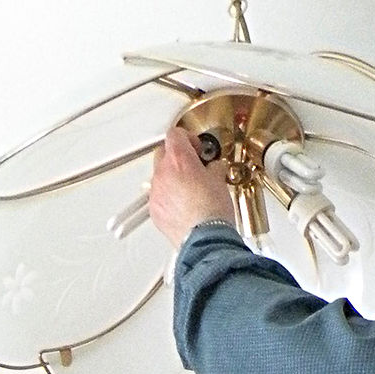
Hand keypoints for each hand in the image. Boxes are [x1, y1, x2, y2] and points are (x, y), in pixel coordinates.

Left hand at [148, 127, 234, 247]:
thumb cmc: (212, 212)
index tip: (196, 148)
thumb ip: (212, 167)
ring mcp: (156, 192)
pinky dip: (168, 197)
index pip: (175, 134)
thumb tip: (212, 168)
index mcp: (178, 159)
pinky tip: (183, 205)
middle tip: (193, 166)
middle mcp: (163, 173)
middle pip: (164, 153)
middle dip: (177, 157)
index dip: (188, 138)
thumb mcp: (220, 180)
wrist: (206, 239)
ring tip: (190, 189)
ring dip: (172, 178)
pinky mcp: (155, 210)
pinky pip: (158, 196)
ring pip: (160, 176)